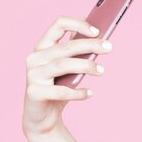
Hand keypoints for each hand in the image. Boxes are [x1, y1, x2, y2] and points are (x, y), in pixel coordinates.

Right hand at [22, 16, 112, 135]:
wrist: (42, 118)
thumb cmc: (58, 89)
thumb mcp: (68, 70)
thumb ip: (77, 55)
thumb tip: (98, 41)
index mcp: (42, 47)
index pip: (58, 25)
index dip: (78, 24)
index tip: (97, 31)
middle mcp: (34, 58)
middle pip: (65, 47)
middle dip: (90, 45)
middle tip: (109, 47)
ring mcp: (32, 75)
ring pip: (62, 65)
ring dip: (85, 66)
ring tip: (102, 71)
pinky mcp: (34, 93)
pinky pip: (60, 91)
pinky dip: (77, 93)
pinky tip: (90, 94)